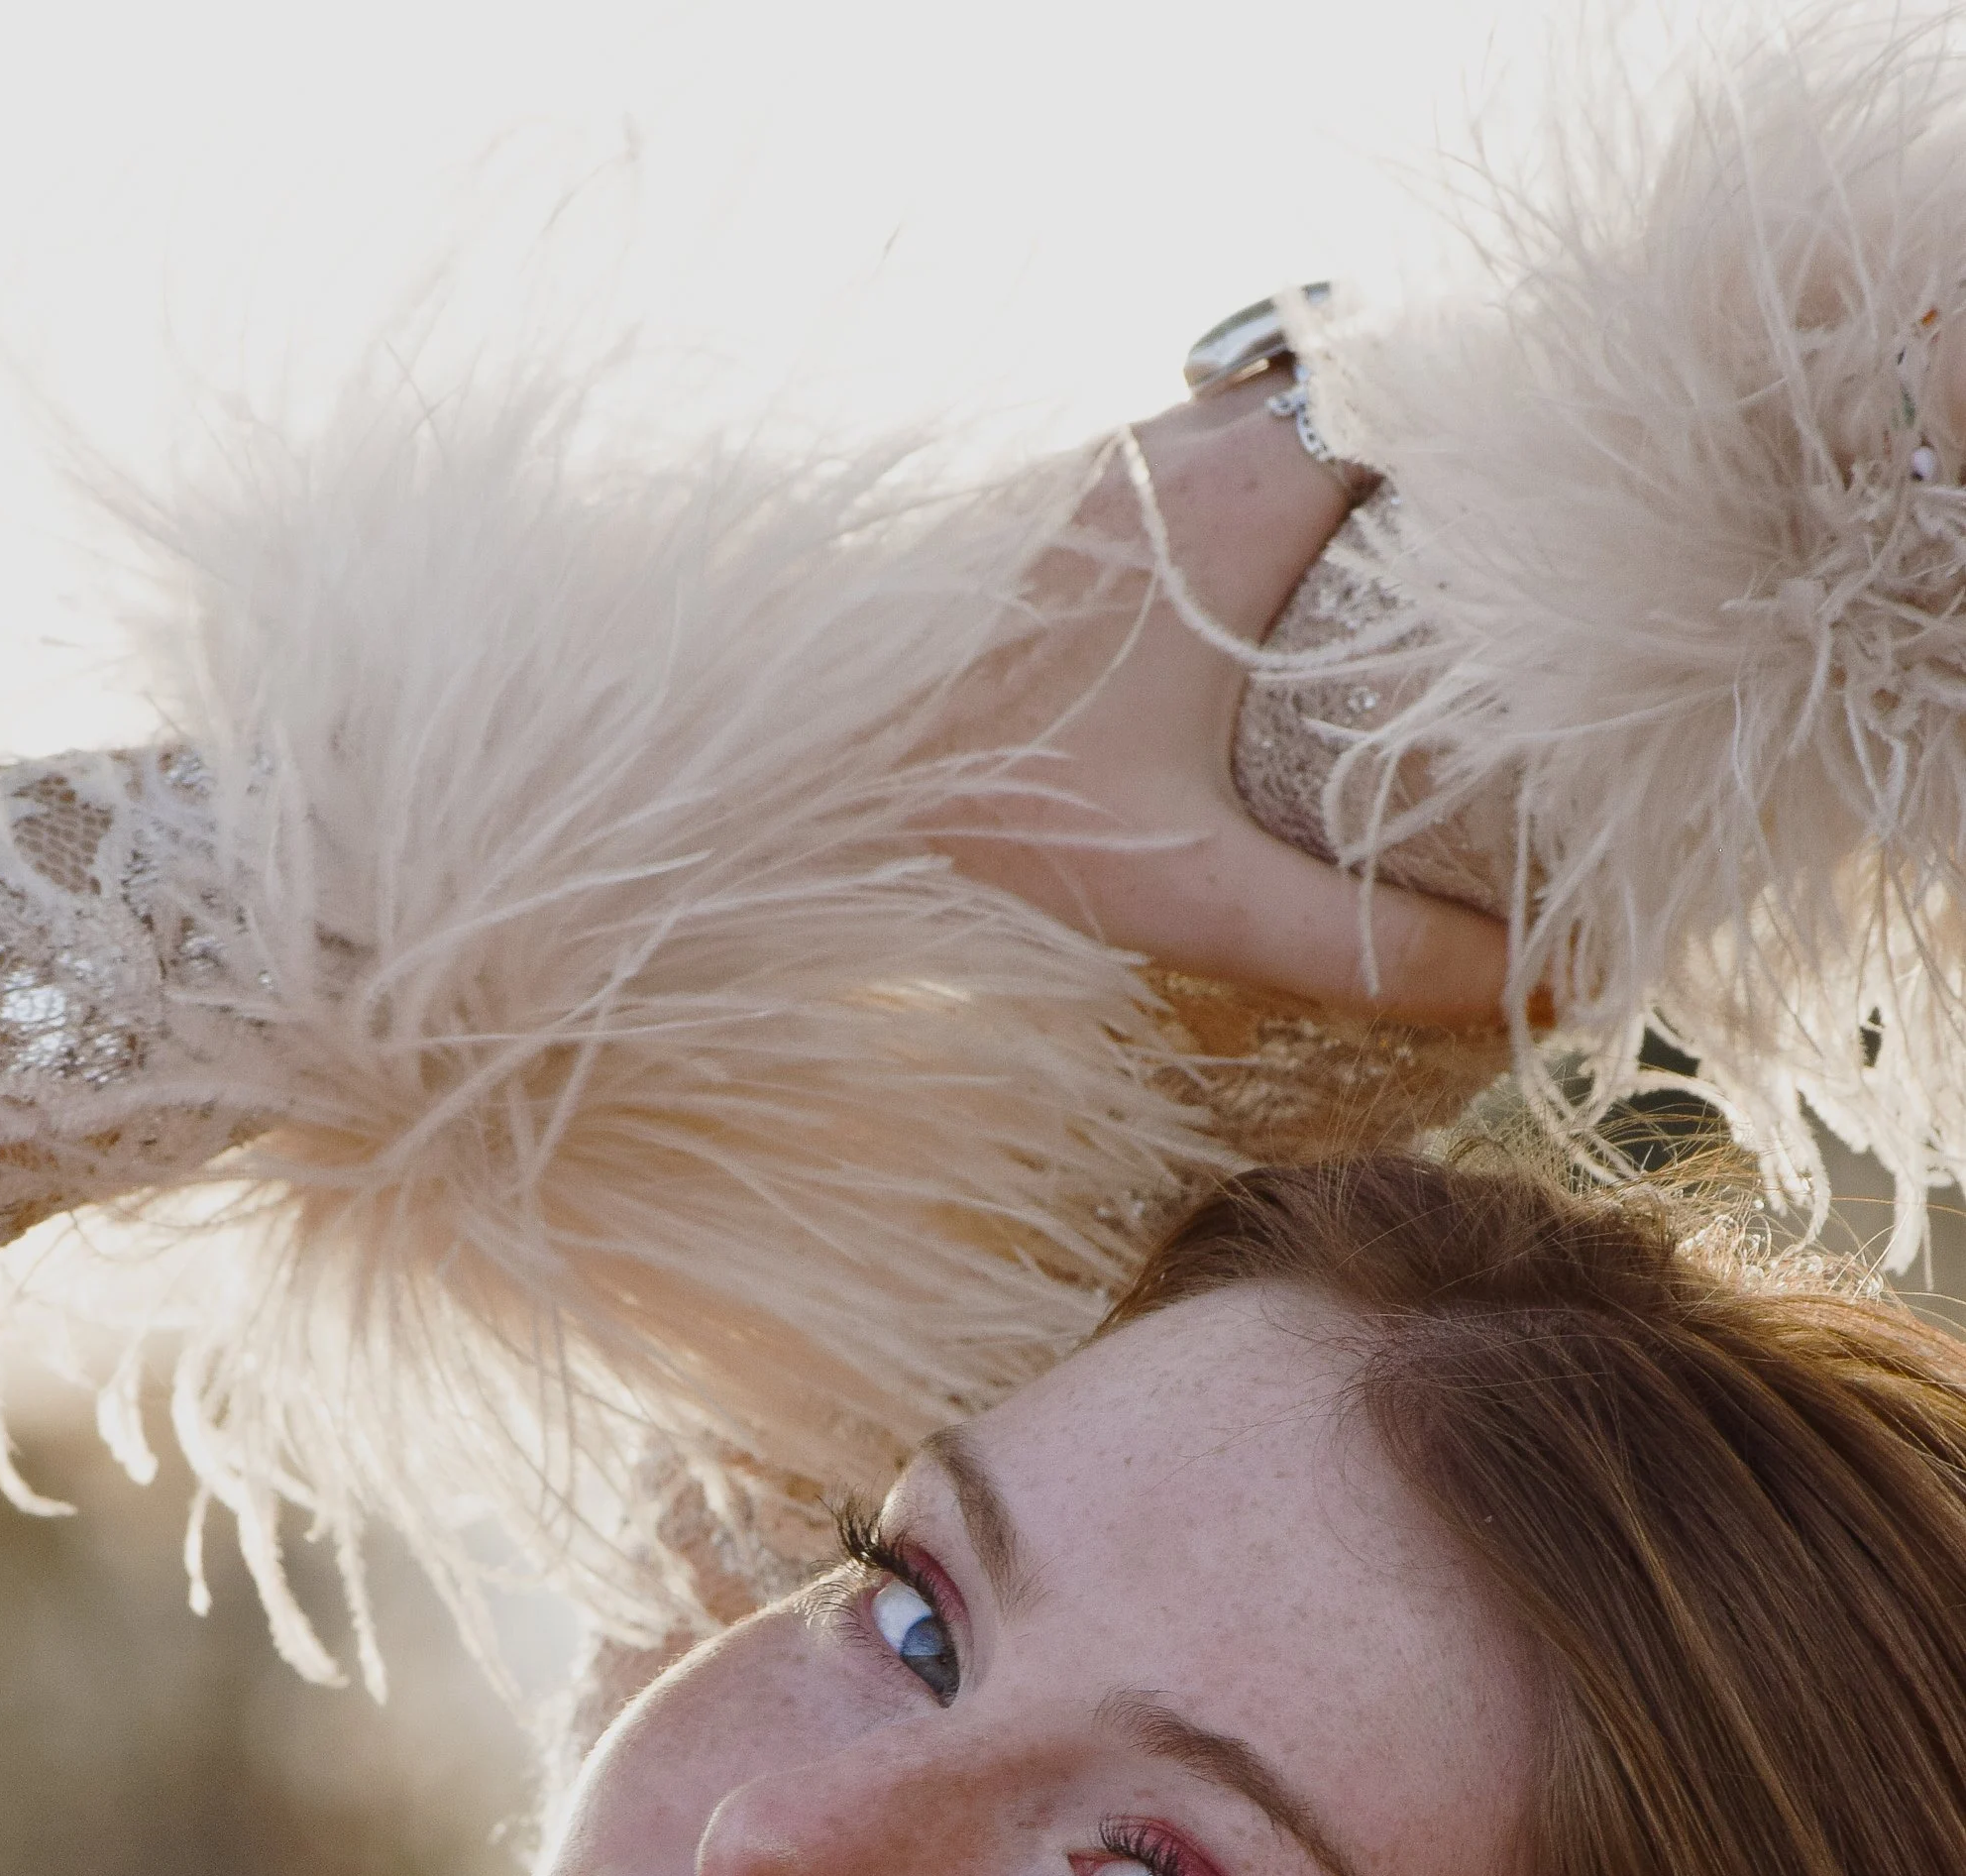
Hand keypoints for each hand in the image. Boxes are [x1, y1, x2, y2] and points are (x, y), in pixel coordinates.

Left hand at [932, 380, 1509, 1029]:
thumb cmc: (980, 813)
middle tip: (1518, 602)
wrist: (796, 762)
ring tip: (1430, 613)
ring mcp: (1121, 463)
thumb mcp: (1187, 890)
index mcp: (1235, 498)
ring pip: (1293, 431)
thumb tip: (1527, 986)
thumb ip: (1356, 940)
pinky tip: (1300, 625)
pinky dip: (1281, 521)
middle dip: (1455, 491)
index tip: (1570, 554)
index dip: (1518, 461)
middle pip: (1377, 408)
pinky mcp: (1073, 504)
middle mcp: (1184, 448)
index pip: (1435, 398)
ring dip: (1364, 500)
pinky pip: (1218, 471)